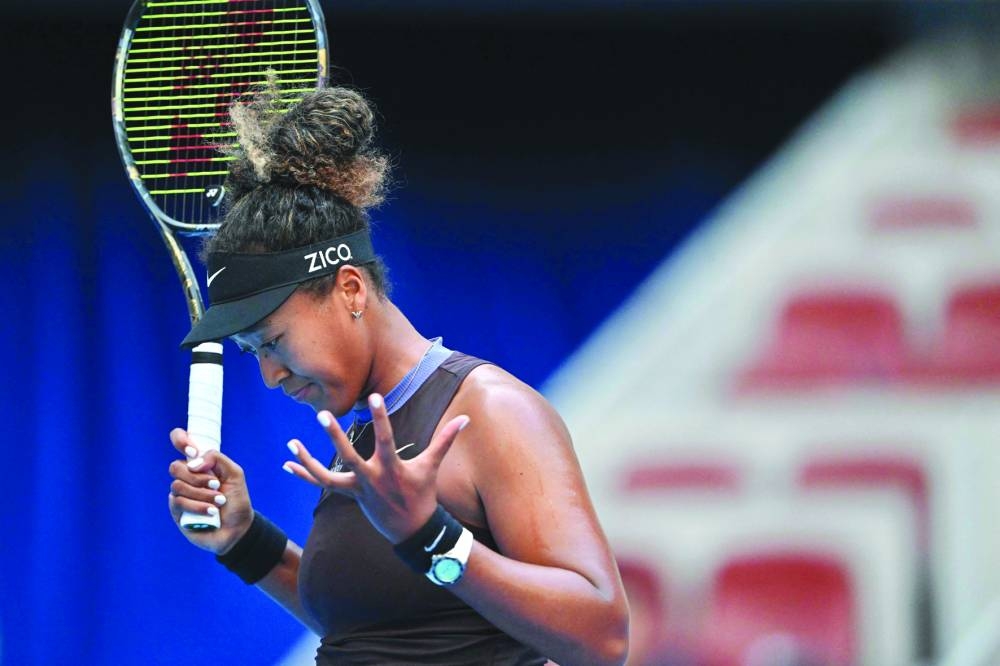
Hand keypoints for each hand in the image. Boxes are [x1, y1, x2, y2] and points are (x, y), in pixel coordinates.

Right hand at [167, 428, 253, 554]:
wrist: (237, 528)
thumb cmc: (237, 501)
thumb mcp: (235, 475)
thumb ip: (217, 459)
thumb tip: (193, 462)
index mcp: (201, 464)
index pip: (181, 442)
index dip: (181, 440)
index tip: (192, 450)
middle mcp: (188, 477)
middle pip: (175, 467)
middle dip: (197, 477)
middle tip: (216, 485)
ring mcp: (181, 494)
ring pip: (177, 486)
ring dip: (202, 494)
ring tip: (219, 502)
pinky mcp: (177, 511)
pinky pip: (178, 502)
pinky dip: (198, 506)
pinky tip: (211, 512)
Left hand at [282, 393, 469, 542]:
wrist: (413, 530)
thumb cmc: (422, 493)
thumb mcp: (431, 466)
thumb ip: (445, 440)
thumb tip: (466, 419)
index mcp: (391, 468)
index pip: (386, 438)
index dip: (381, 417)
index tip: (374, 396)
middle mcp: (372, 478)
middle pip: (349, 456)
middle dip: (335, 437)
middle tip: (321, 415)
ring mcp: (358, 489)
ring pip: (326, 476)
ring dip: (308, 460)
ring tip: (291, 443)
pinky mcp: (349, 495)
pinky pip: (323, 485)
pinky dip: (305, 475)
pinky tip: (288, 465)